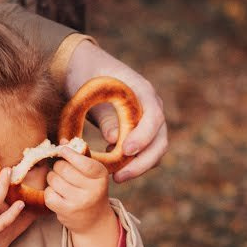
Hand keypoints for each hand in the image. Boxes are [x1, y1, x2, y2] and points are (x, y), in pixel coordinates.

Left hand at [42, 145, 120, 246]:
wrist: (94, 219)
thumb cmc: (90, 189)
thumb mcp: (92, 173)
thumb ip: (79, 156)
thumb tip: (63, 141)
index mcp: (101, 176)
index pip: (81, 160)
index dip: (68, 153)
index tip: (61, 150)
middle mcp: (92, 189)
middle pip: (63, 168)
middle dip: (58, 167)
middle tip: (61, 170)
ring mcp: (79, 202)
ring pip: (53, 180)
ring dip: (53, 179)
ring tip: (60, 183)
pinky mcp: (67, 211)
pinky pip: (49, 194)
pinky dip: (50, 192)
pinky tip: (58, 194)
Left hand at [63, 41, 166, 180]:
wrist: (86, 69)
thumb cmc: (87, 77)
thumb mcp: (91, 92)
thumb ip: (104, 115)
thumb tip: (114, 140)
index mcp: (142, 91)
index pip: (154, 116)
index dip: (143, 136)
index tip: (125, 151)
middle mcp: (151, 107)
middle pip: (160, 140)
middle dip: (143, 162)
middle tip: (119, 177)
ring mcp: (149, 120)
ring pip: (155, 150)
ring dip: (139, 166)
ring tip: (115, 176)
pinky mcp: (141, 131)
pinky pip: (145, 152)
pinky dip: (133, 162)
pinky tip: (113, 165)